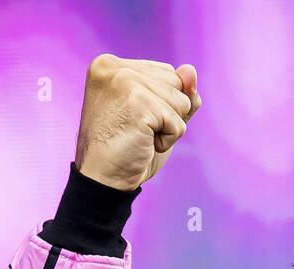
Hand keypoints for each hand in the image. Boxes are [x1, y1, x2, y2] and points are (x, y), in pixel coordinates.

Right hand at [74, 54, 201, 190]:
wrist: (102, 178)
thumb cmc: (127, 149)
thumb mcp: (156, 115)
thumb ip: (177, 92)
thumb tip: (191, 70)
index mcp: (112, 65)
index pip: (168, 73)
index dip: (163, 104)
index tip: (134, 119)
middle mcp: (115, 67)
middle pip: (177, 83)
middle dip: (168, 113)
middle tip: (137, 130)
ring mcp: (125, 82)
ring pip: (182, 101)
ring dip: (168, 128)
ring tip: (140, 136)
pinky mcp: (138, 102)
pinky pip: (178, 123)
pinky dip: (167, 141)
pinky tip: (143, 144)